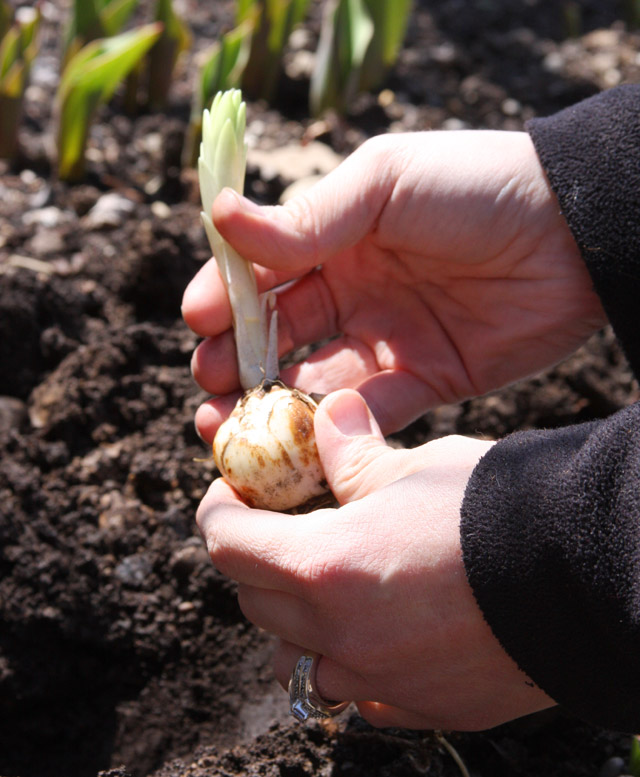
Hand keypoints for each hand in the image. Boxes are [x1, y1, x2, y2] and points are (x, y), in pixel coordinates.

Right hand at [183, 130, 604, 439]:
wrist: (576, 234)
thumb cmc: (477, 187)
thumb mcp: (383, 185)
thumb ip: (306, 216)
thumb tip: (218, 216)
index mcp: (338, 236)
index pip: (264, 270)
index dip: (226, 295)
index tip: (198, 319)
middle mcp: (356, 289)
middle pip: (279, 332)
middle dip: (238, 357)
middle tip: (208, 381)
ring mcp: (388, 337)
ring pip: (313, 379)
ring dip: (270, 402)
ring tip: (224, 424)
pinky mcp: (425, 379)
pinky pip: (369, 411)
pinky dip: (332, 427)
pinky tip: (299, 437)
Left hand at [196, 390, 554, 729]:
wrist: (585, 577)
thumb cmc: (494, 511)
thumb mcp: (414, 467)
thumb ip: (354, 452)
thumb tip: (329, 415)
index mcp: (323, 569)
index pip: (228, 544)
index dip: (218, 512)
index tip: (227, 494)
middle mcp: (339, 639)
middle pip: (256, 601)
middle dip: (256, 560)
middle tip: (282, 527)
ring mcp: (378, 683)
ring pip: (299, 658)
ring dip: (297, 619)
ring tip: (328, 582)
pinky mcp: (420, 708)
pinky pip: (358, 692)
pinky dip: (350, 659)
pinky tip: (381, 629)